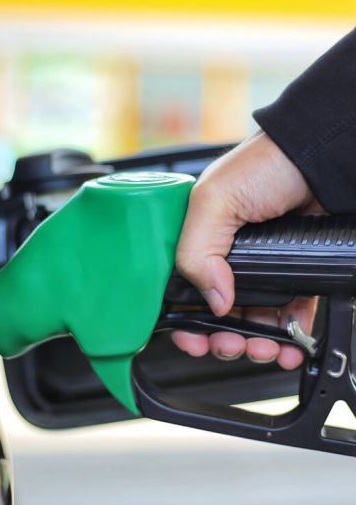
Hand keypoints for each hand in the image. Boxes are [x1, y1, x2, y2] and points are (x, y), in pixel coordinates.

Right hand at [172, 131, 320, 368]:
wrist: (321, 156)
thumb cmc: (267, 163)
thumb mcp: (215, 201)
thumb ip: (198, 252)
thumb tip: (212, 301)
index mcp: (201, 240)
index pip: (183, 290)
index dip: (186, 321)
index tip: (194, 340)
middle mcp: (228, 255)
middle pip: (218, 312)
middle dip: (224, 338)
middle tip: (232, 345)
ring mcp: (262, 265)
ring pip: (253, 318)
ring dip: (258, 342)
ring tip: (267, 349)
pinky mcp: (294, 270)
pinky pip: (289, 312)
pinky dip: (290, 333)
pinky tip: (291, 344)